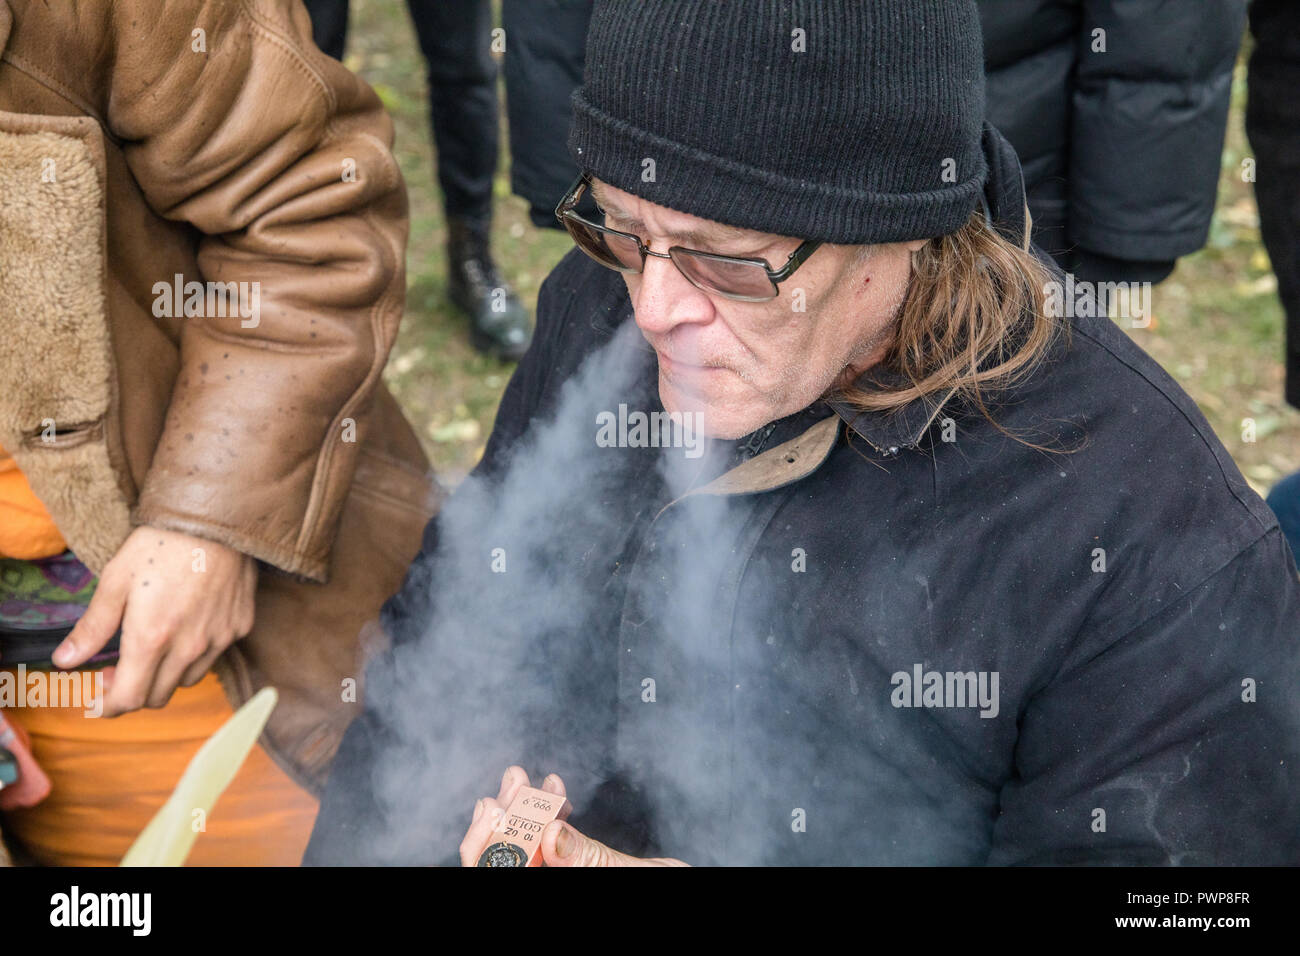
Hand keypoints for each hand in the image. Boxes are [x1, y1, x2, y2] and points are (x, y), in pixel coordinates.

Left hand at [53, 526, 256, 715]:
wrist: (217, 519)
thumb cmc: (161, 544)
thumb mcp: (115, 580)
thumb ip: (92, 627)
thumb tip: (64, 661)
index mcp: (152, 638)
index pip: (129, 698)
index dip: (108, 706)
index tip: (98, 697)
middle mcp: (188, 647)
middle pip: (157, 697)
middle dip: (133, 690)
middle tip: (118, 667)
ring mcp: (218, 638)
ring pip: (186, 680)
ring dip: (164, 675)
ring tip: (154, 646)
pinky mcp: (239, 626)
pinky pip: (213, 655)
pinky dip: (194, 653)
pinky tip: (186, 625)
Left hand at [459, 766, 687, 866]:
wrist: (683, 884)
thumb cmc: (666, 885)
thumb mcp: (633, 873)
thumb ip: (590, 858)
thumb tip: (554, 836)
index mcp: (557, 891)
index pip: (499, 873)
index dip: (488, 843)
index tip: (497, 806)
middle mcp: (550, 881)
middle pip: (506, 858)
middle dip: (507, 815)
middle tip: (513, 780)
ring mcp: (561, 873)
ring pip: (525, 848)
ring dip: (524, 809)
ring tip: (525, 778)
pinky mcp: (572, 865)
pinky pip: (550, 843)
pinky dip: (550, 814)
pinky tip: (555, 791)